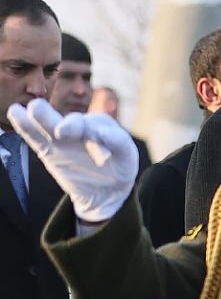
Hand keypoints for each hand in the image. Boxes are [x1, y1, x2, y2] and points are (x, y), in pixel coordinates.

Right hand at [7, 98, 137, 221]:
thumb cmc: (119, 167)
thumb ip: (118, 141)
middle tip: (62, 132)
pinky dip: (25, 125)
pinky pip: (35, 136)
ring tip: (33, 109)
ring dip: (42, 116)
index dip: (98, 135)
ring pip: (50, 124)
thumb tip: (102, 133)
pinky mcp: (48, 149)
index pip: (98, 126)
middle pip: (73, 121)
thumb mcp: (126, 155)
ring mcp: (62, 137)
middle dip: (69, 124)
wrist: (105, 189)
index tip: (101, 149)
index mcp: (102, 125)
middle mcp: (81, 127)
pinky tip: (16, 113)